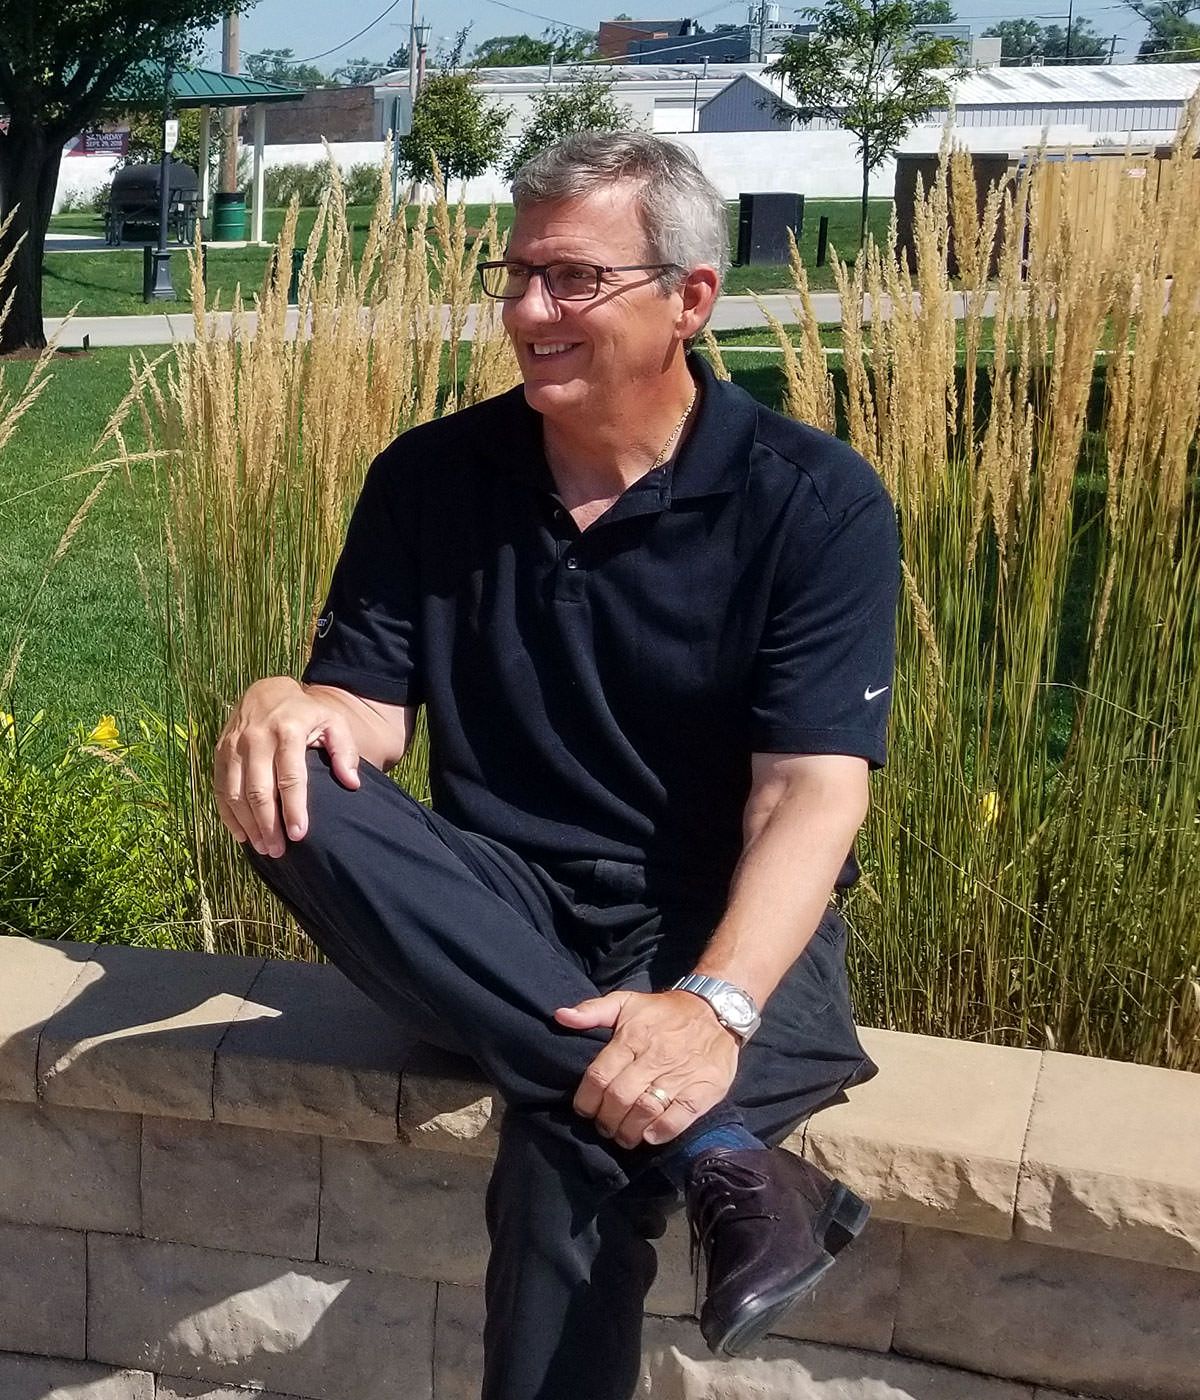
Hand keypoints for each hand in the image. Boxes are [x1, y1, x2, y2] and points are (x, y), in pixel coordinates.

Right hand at [214, 677, 360, 857]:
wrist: (267, 692)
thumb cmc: (306, 714)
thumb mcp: (333, 723)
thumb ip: (345, 752)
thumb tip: (352, 783)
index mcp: (288, 730)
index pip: (290, 776)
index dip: (294, 808)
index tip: (299, 835)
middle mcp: (256, 737)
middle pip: (259, 790)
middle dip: (268, 824)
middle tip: (279, 851)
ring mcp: (234, 745)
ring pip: (236, 793)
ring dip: (248, 825)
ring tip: (264, 848)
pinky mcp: (220, 752)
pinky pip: (220, 789)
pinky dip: (229, 815)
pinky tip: (242, 835)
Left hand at [554, 990, 739, 1149]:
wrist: (715, 1010)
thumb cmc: (664, 1012)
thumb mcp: (627, 1001)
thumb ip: (592, 1010)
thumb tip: (560, 1016)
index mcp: (631, 1037)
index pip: (599, 1076)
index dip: (587, 1100)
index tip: (584, 1110)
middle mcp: (654, 1056)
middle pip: (620, 1097)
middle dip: (606, 1120)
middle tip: (604, 1127)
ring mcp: (680, 1073)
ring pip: (646, 1109)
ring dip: (629, 1131)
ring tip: (624, 1136)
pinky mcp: (705, 1087)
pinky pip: (680, 1115)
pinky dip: (662, 1131)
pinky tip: (651, 1136)